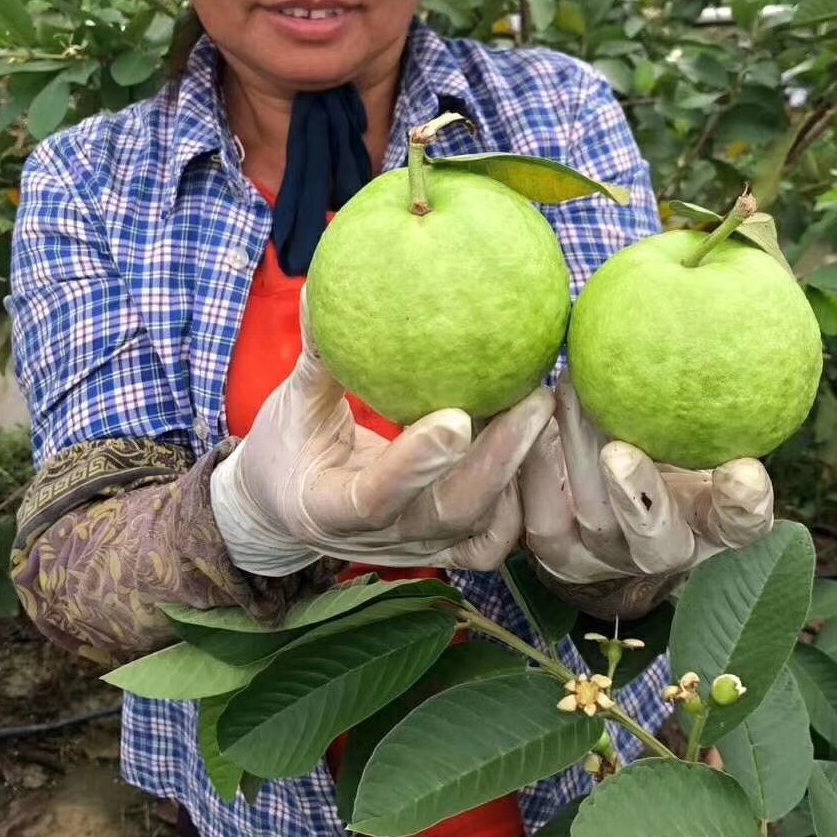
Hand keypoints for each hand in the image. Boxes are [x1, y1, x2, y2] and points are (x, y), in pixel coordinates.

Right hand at [211, 286, 553, 575]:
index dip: (416, 462)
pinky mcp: (445, 548)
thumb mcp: (291, 404)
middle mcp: (381, 540)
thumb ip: (317, 356)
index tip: (456, 415)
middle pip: (452, 512)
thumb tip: (319, 287)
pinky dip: (525, 496)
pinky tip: (542, 441)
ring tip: (549, 409)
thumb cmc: (288, 448)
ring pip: (485, 527)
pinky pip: (496, 538)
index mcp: (328, 507)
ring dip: (523, 472)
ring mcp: (418, 549)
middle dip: (500, 459)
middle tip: (536, 398)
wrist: (287, 511)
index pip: (376, 495)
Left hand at [520, 372, 773, 600]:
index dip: (746, 505)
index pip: (742, 523)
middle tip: (620, 452)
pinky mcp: (554, 552)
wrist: (590, 454)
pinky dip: (534, 465)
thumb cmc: (657, 408)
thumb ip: (701, 364)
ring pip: (593, 523)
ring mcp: (606, 558)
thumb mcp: (686, 396)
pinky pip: (537, 516)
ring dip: (577, 458)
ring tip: (570, 394)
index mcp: (711, 520)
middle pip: (659, 544)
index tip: (743, 468)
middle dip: (640, 499)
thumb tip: (711, 266)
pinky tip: (531, 413)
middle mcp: (663, 549)